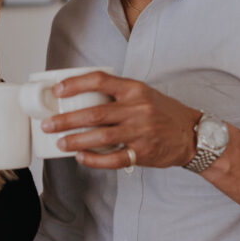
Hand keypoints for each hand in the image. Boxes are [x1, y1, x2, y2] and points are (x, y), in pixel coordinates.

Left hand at [42, 72, 201, 169]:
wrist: (192, 134)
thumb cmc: (163, 112)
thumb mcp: (143, 93)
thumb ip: (118, 93)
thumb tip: (81, 96)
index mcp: (135, 89)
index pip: (100, 80)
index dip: (76, 84)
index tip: (58, 90)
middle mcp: (137, 109)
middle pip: (95, 113)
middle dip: (66, 119)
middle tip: (48, 124)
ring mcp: (140, 132)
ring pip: (101, 137)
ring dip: (76, 141)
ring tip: (59, 142)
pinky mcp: (142, 152)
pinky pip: (113, 158)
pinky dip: (94, 159)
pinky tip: (80, 157)